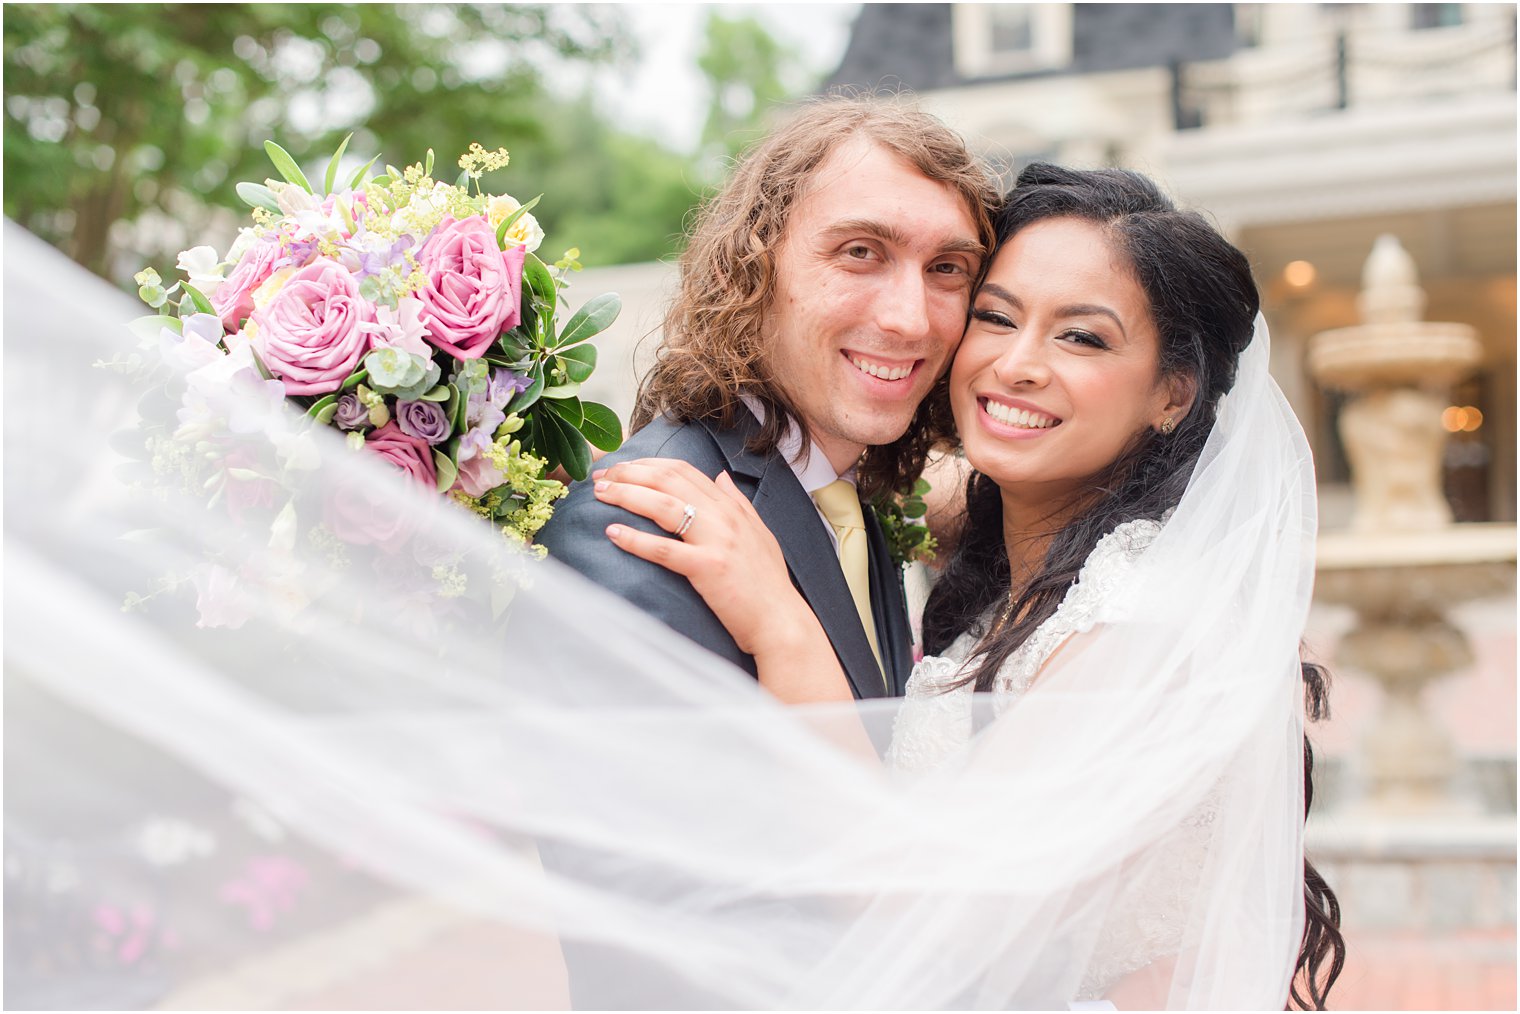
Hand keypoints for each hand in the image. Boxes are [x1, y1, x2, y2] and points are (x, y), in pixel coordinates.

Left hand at [593, 458, 810, 658]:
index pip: (683, 471)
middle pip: (668, 480)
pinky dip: (635, 539)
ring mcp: (717, 541)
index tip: (622, 467)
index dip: (648, 464)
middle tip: (601, 476)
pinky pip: (664, 550)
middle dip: (629, 473)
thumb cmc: (767, 584)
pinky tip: (613, 533)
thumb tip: (720, 476)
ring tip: (600, 494)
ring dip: (626, 495)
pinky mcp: (708, 569)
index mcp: (731, 508)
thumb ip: (737, 502)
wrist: (781, 621)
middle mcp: (724, 517)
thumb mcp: (758, 533)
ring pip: (663, 506)